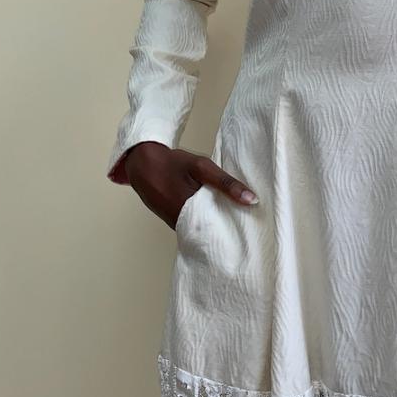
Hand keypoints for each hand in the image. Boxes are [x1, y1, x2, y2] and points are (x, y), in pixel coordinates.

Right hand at [122, 142, 258, 229]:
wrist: (142, 165)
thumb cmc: (172, 164)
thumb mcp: (201, 167)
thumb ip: (226, 183)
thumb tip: (251, 200)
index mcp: (191, 210)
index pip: (221, 228)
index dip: (237, 229)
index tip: (254, 229)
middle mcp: (183, 223)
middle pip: (212, 232)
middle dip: (228, 229)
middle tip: (249, 227)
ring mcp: (176, 224)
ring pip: (202, 230)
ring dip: (215, 225)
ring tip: (236, 221)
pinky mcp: (173, 222)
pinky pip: (192, 226)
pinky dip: (204, 222)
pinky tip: (215, 214)